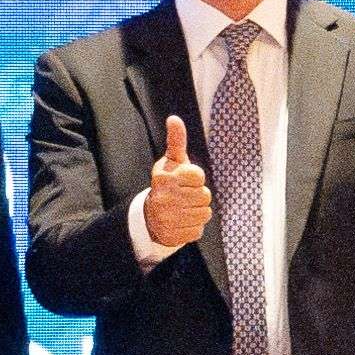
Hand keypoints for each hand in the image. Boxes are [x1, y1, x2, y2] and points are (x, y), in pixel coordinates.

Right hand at [144, 115, 211, 247]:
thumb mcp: (171, 162)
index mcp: (164, 177)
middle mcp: (164, 197)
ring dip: (197, 212)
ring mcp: (168, 218)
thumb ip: (176, 141)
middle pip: (205, 196)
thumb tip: (174, 119)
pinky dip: (193, 227)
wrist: (150, 217)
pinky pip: (199, 230)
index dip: (195, 179)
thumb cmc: (167, 185)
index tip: (184, 181)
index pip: (199, 176)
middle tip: (183, 197)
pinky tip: (181, 222)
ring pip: (204, 213)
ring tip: (183, 209)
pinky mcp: (173, 235)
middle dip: (197, 196)